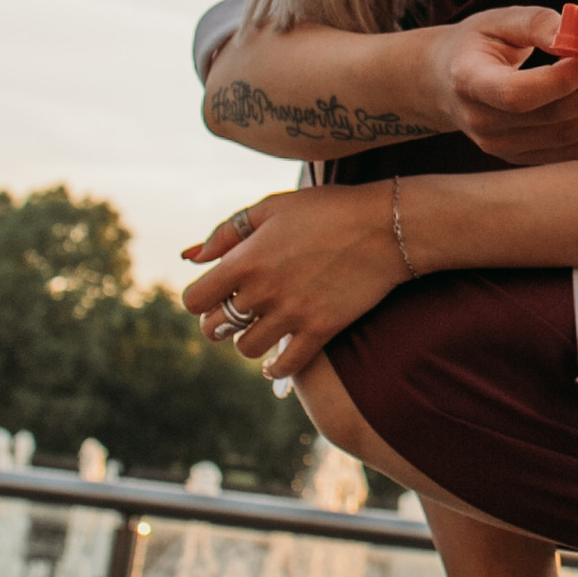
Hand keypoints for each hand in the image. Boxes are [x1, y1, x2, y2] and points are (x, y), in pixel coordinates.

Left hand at [181, 187, 405, 381]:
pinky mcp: (320, 329)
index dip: (199, 299)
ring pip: (246, 349)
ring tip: (261, 328)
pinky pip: (285, 366)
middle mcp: (262, 291)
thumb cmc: (325, 209)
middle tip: (236, 313)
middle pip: (216, 328)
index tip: (213, 295)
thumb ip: (227, 232)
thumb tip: (192, 257)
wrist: (384, 226)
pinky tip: (276, 360)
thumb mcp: (271, 208)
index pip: (194, 300)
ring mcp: (292, 314)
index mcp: (245, 260)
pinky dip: (275, 368)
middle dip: (220, 321)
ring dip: (248, 341)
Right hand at [425, 8, 577, 166]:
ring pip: (569, 139)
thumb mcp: (496, 21)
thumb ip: (537, 25)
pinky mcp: (524, 157)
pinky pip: (571, 153)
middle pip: (554, 116)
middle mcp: (485, 124)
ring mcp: (503, 147)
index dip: (561, 80)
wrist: (446, 82)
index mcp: (470, 83)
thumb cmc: (478, 43)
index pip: (518, 94)